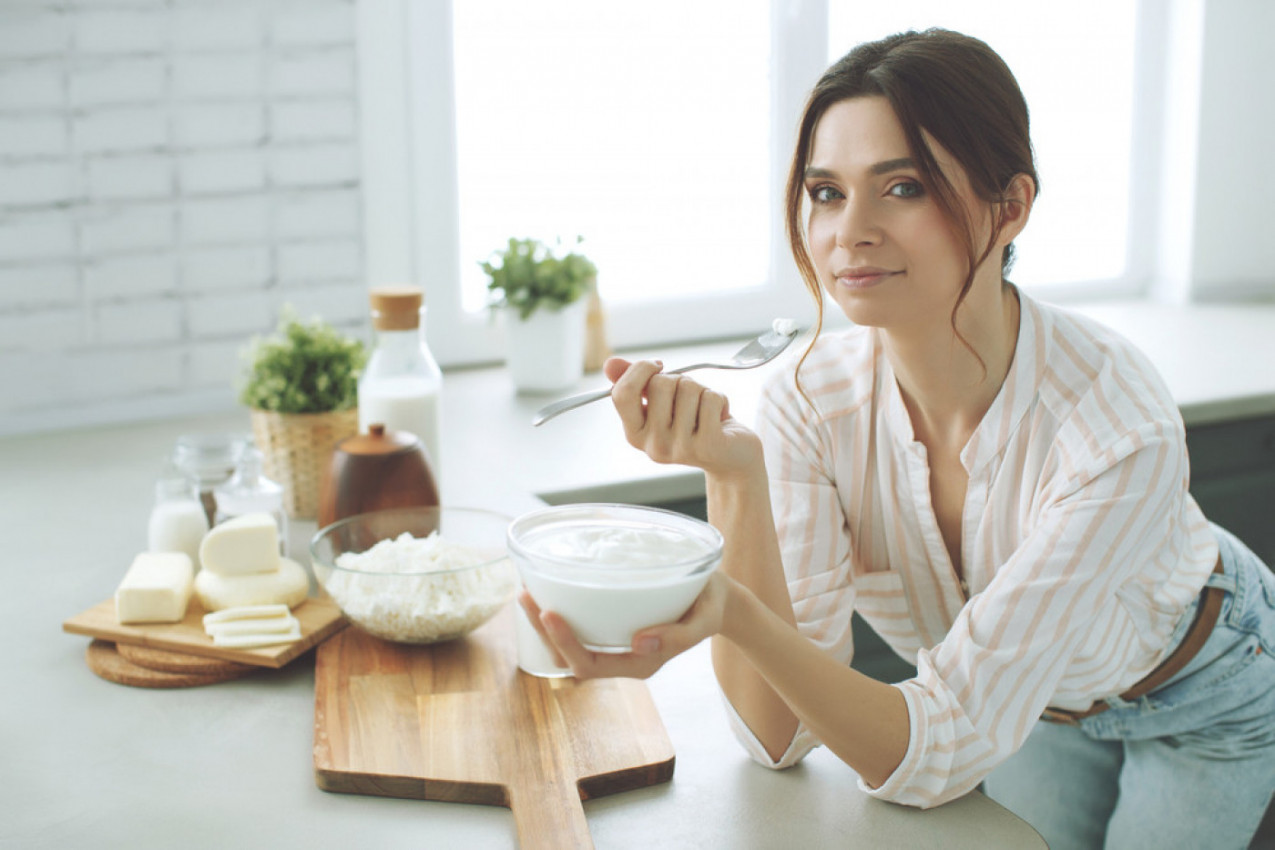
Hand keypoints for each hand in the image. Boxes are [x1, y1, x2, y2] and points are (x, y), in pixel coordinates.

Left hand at [517, 572, 731, 679]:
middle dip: (544, 632)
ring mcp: (616, 645)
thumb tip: (640, 644)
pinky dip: (558, 614)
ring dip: (543, 624)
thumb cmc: (710, 606)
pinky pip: (579, 630)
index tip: (548, 611)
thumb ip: (679, 636)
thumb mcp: (704, 619)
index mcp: (642, 664)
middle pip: (571, 659)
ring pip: (570, 647)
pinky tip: (545, 589)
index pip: (591, 665)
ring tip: (525, 591)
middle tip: (525, 594)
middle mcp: (623, 659)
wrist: (718, 601)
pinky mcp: (613, 628)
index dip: (565, 643)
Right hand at [604, 357, 762, 478]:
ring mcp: (680, 448)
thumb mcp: (663, 404)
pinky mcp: (707, 445)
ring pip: (688, 388)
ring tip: (705, 410)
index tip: (658, 367)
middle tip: (690, 399)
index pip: (622, 393)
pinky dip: (720, 399)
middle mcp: (654, 445)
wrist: (731, 458)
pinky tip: (720, 418)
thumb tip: (609, 364)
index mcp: (635, 434)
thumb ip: (637, 384)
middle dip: (679, 380)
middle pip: (659, 384)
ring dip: (702, 390)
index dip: (640, 370)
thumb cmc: (695, 424)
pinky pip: (710, 398)